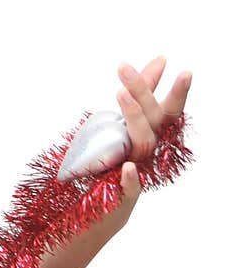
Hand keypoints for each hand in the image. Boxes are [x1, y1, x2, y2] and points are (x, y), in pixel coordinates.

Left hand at [115, 55, 192, 202]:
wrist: (105, 207)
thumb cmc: (117, 161)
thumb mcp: (125, 125)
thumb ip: (140, 96)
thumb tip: (159, 62)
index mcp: (148, 132)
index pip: (159, 105)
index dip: (157, 83)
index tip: (163, 59)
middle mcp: (147, 148)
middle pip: (152, 117)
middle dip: (142, 91)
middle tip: (123, 67)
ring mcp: (138, 169)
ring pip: (143, 142)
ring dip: (134, 117)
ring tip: (120, 93)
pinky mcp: (125, 193)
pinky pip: (131, 186)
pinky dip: (130, 178)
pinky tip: (127, 168)